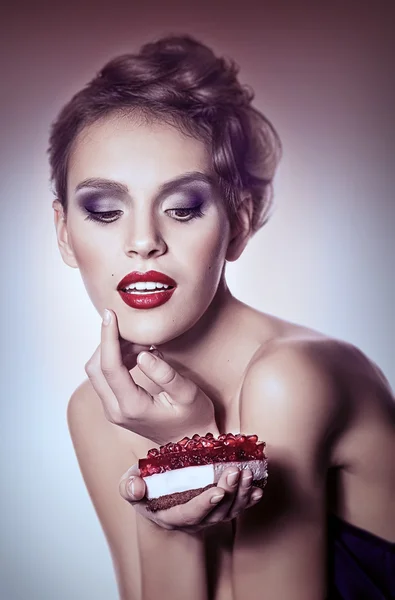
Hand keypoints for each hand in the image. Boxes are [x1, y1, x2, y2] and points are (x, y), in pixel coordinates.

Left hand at [84, 309, 217, 444]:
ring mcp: (113, 411)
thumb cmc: (194, 418)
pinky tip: (138, 353)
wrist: (190, 446)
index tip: (110, 314)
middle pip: (95, 368)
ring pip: (97, 372)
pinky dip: (116, 359)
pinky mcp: (115, 407)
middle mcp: (115, 411)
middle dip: (108, 342)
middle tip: (132, 328)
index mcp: (132, 407)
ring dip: (113, 350)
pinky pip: (106, 378)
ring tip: (142, 342)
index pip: (109, 367)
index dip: (108, 337)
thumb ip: (165, 374)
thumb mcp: (188, 394)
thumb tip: (142, 354)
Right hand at [119, 464, 263, 532]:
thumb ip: (129, 487)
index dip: (204, 504)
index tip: (216, 491)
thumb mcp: (130, 487)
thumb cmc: (144, 488)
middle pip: (215, 513)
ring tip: (247, 472)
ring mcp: (208, 516)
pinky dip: (249, 499)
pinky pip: (237, 507)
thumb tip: (137, 486)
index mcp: (170, 515)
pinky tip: (258, 488)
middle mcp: (192, 520)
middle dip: (228, 493)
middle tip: (237, 472)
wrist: (157, 496)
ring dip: (241, 493)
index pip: (190, 514)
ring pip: (229, 510)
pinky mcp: (219, 509)